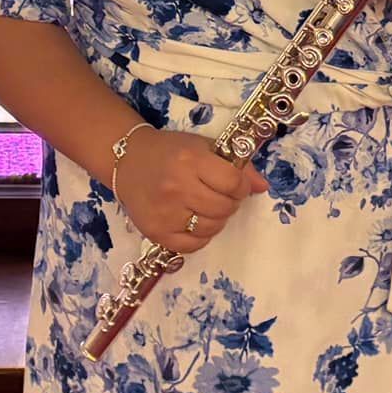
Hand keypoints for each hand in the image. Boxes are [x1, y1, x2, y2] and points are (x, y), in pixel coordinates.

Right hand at [113, 126, 268, 252]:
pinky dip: (199, 236)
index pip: (232, 182)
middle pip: (223, 208)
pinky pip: (192, 246)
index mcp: (190, 159)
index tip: (235, 184)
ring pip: (210, 229)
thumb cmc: (170, 151)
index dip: (241, 186)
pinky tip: (193, 221)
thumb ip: (236, 165)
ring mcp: (165, 212)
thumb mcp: (203, 147)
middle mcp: (177, 187)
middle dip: (230, 203)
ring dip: (216, 220)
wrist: (128, 161)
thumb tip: (263, 187)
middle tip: (220, 196)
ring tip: (206, 207)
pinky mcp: (155, 232)